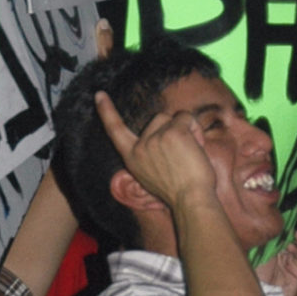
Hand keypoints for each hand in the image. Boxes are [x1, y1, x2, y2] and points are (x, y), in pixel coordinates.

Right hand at [95, 88, 220, 217]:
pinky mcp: (172, 133)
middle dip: (173, 130)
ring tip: (190, 153)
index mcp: (132, 158)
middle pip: (158, 119)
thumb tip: (161, 137)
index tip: (99, 95)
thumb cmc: (179, 191)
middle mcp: (140, 147)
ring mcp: (155, 138)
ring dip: (187, 130)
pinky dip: (196, 129)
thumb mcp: (152, 174)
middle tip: (183, 155)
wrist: (190, 201)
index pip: (115, 130)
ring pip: (173, 118)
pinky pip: (187, 118)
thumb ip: (150, 154)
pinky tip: (197, 148)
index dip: (106, 112)